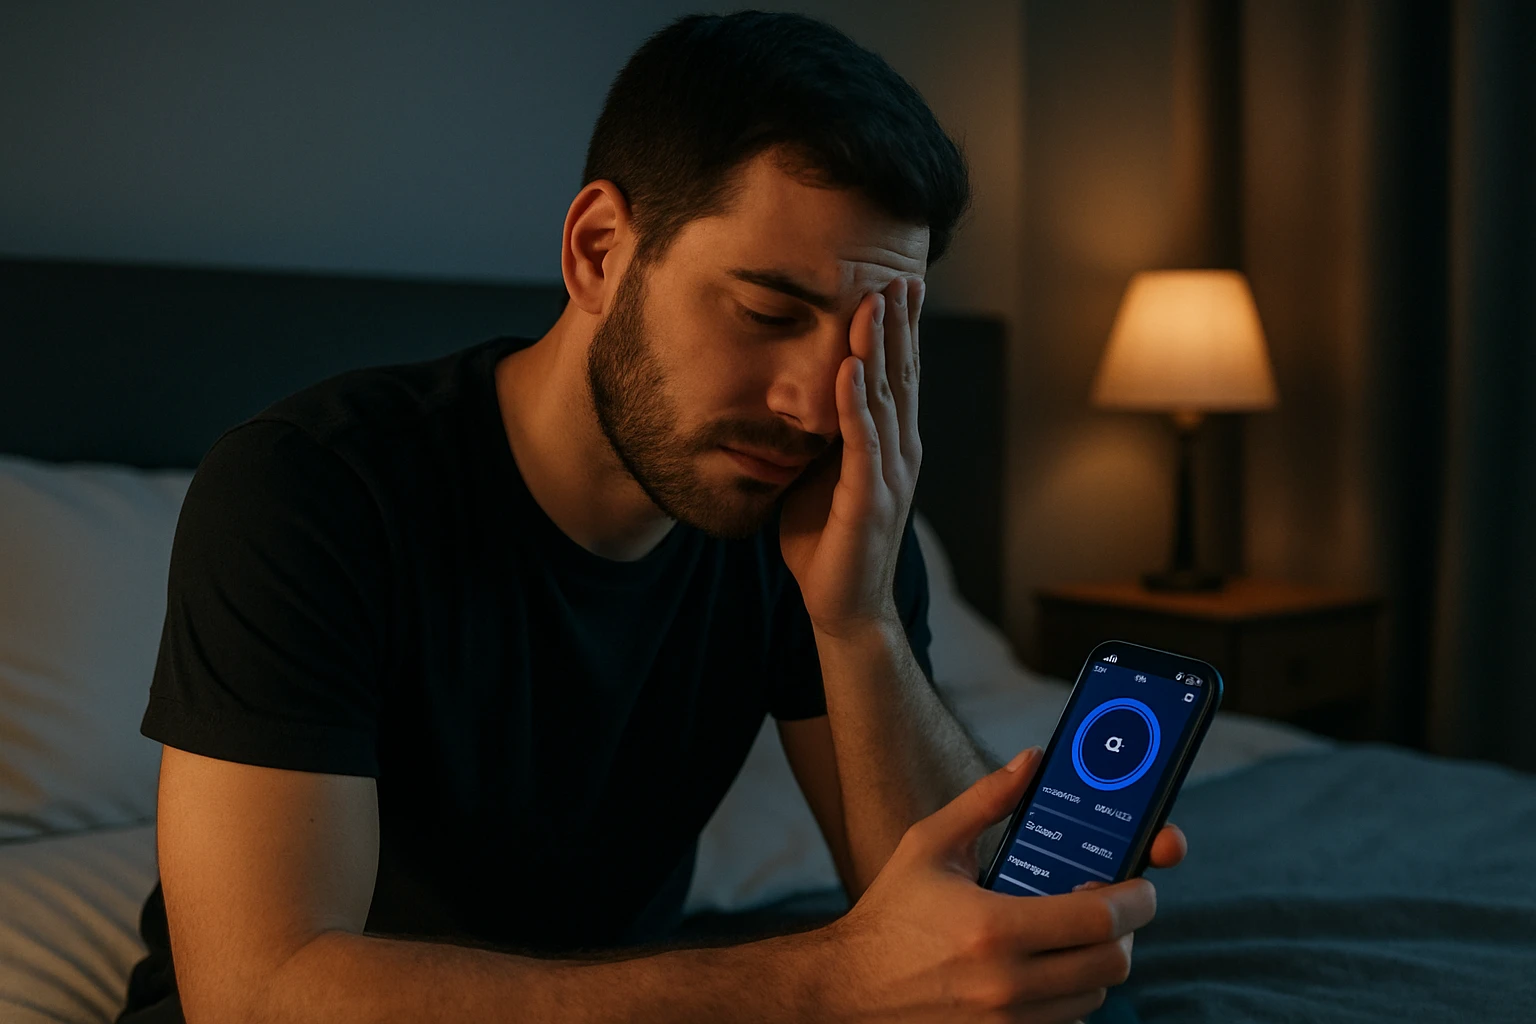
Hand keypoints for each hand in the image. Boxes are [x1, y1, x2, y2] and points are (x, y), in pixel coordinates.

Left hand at [780, 276, 923, 637]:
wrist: (842, 606)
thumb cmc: (827, 542)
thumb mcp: (819, 474)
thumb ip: (820, 436)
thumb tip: (795, 397)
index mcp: (890, 445)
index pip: (899, 376)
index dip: (900, 331)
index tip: (898, 284)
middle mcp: (899, 452)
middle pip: (903, 376)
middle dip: (900, 325)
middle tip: (901, 275)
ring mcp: (889, 475)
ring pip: (888, 399)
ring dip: (880, 350)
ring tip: (874, 304)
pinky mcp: (869, 499)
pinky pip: (863, 441)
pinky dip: (857, 403)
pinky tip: (851, 369)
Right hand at [816, 749, 1184, 1021]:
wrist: (850, 987)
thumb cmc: (892, 911)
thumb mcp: (929, 844)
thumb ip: (985, 801)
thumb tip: (1032, 762)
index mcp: (993, 925)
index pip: (1100, 919)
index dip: (1136, 899)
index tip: (1141, 884)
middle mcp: (1006, 982)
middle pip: (1111, 962)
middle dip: (1124, 930)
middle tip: (1110, 906)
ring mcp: (1007, 1022)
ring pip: (1094, 996)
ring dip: (1097, 962)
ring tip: (1075, 933)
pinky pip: (1067, 1021)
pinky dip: (1071, 994)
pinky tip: (1048, 966)